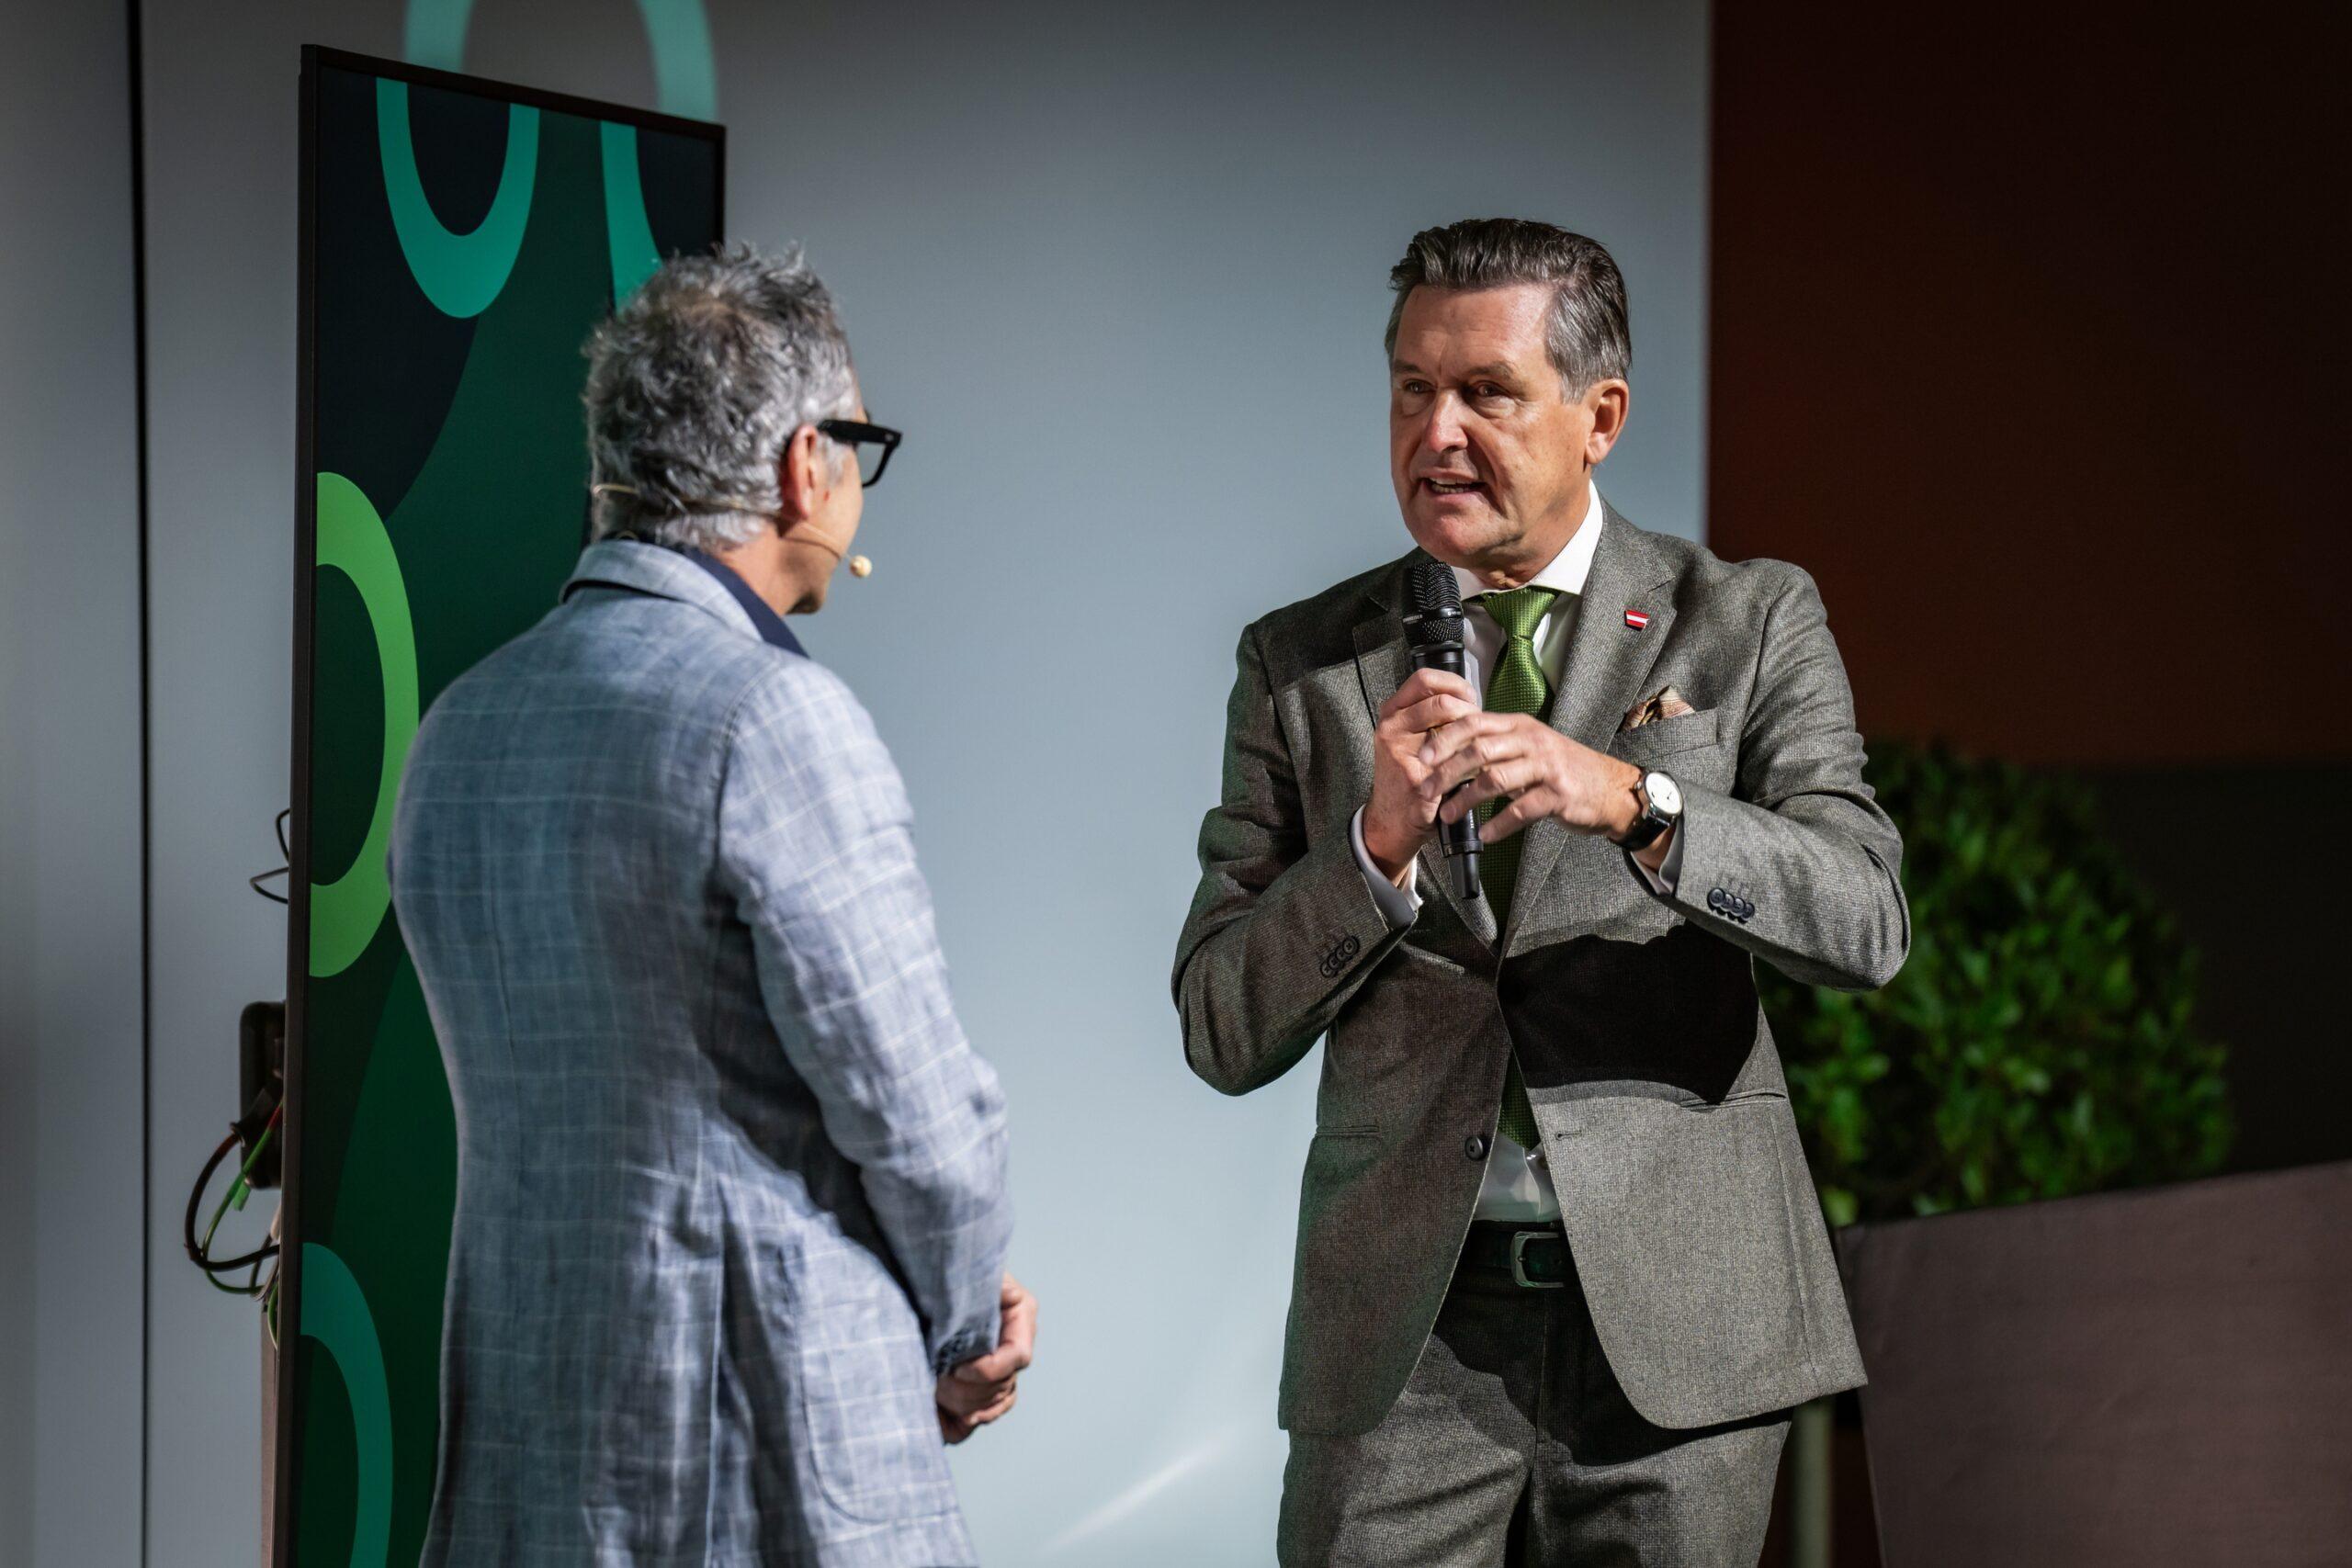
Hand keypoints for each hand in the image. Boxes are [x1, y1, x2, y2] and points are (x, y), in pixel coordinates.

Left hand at [936, 1273, 1035, 1443]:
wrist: (923, 1277)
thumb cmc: (949, 1269)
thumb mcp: (968, 1271)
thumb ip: (981, 1285)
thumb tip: (988, 1302)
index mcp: (1020, 1314)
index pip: (1018, 1357)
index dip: (989, 1369)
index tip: (956, 1368)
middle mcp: (1014, 1343)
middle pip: (1003, 1386)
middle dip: (968, 1390)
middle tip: (935, 1379)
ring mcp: (998, 1367)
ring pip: (992, 1404)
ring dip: (961, 1406)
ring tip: (931, 1390)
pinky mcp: (978, 1385)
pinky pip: (979, 1415)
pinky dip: (958, 1424)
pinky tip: (940, 1422)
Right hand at [1362, 667, 1482, 880]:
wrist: (1392, 819)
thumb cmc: (1407, 776)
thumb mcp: (1408, 738)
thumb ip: (1428, 716)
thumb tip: (1467, 698)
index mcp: (1391, 713)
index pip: (1424, 680)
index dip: (1454, 684)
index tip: (1469, 696)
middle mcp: (1391, 728)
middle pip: (1441, 703)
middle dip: (1469, 713)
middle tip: (1479, 726)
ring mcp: (1400, 752)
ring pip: (1451, 731)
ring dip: (1472, 738)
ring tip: (1477, 747)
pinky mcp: (1415, 777)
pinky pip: (1455, 762)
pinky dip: (1471, 764)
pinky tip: (1477, 770)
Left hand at [1415, 711, 1644, 846]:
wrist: (1610, 788)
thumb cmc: (1562, 769)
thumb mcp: (1528, 747)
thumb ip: (1495, 747)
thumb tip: (1449, 752)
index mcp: (1519, 725)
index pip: (1473, 723)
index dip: (1444, 739)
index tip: (1421, 757)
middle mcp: (1532, 741)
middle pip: (1479, 750)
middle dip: (1447, 772)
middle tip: (1426, 790)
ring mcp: (1547, 767)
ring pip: (1496, 779)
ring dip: (1466, 799)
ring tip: (1448, 814)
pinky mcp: (1559, 794)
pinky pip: (1522, 810)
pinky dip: (1499, 825)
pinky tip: (1484, 835)